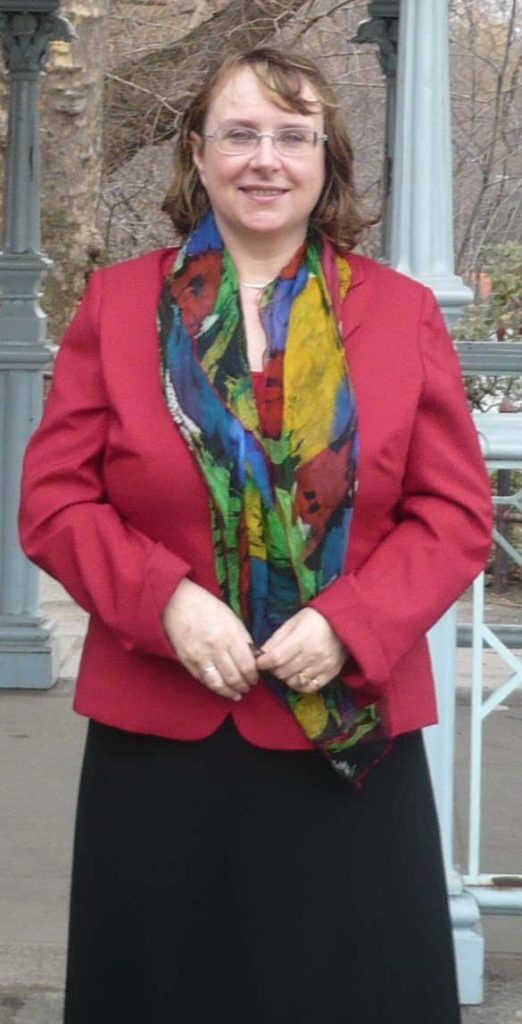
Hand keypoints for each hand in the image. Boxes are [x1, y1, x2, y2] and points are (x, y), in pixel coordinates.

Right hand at [162, 579, 257, 700]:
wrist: (178, 602)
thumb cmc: (208, 608)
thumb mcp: (232, 619)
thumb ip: (243, 639)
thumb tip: (253, 658)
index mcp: (230, 635)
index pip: (247, 665)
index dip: (253, 676)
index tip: (255, 678)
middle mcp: (216, 647)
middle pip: (234, 677)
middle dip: (243, 686)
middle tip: (247, 688)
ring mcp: (200, 655)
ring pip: (218, 684)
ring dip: (230, 692)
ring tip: (236, 694)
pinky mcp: (187, 660)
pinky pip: (203, 679)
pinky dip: (213, 686)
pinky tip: (220, 688)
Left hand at [255, 608, 346, 693]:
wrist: (345, 622)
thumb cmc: (316, 618)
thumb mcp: (294, 621)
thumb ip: (277, 638)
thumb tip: (261, 653)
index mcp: (302, 638)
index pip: (276, 657)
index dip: (263, 663)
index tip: (259, 662)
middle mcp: (313, 654)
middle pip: (283, 671)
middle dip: (273, 669)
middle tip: (274, 663)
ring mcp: (323, 665)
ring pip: (294, 681)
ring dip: (285, 677)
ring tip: (286, 668)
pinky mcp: (331, 673)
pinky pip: (309, 688)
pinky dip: (299, 684)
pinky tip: (297, 676)